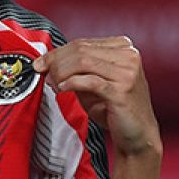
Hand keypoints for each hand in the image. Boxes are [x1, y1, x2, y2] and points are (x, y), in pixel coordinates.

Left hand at [33, 37, 160, 157]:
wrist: (137, 135)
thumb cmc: (114, 108)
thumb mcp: (92, 82)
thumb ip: (76, 68)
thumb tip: (47, 62)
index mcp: (123, 48)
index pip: (82, 43)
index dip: (57, 52)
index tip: (41, 63)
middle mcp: (129, 56)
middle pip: (81, 50)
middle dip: (56, 62)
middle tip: (43, 74)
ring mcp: (127, 73)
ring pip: (83, 62)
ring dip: (61, 72)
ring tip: (53, 84)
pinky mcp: (122, 91)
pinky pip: (89, 81)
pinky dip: (71, 83)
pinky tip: (62, 89)